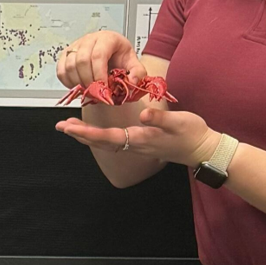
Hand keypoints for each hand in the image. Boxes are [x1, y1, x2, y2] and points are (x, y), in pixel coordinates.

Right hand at [53, 29, 135, 88]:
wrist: (112, 53)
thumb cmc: (120, 56)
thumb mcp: (133, 62)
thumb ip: (138, 73)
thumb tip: (132, 82)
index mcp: (107, 39)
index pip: (98, 55)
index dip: (99, 74)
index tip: (103, 88)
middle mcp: (89, 40)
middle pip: (81, 60)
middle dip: (88, 81)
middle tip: (96, 93)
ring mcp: (75, 46)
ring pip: (69, 65)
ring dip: (78, 83)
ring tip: (89, 91)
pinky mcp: (66, 55)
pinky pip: (61, 70)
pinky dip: (68, 82)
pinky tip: (78, 87)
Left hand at [55, 104, 216, 165]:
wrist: (203, 149)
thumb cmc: (192, 134)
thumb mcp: (179, 122)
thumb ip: (160, 119)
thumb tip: (142, 115)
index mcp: (141, 139)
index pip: (108, 137)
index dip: (88, 132)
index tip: (71, 127)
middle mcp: (135, 145)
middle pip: (101, 142)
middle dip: (80, 135)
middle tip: (62, 126)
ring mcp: (138, 146)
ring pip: (106, 143)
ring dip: (87, 136)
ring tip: (72, 127)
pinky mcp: (141, 144)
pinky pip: (114, 141)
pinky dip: (99, 136)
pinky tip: (95, 130)